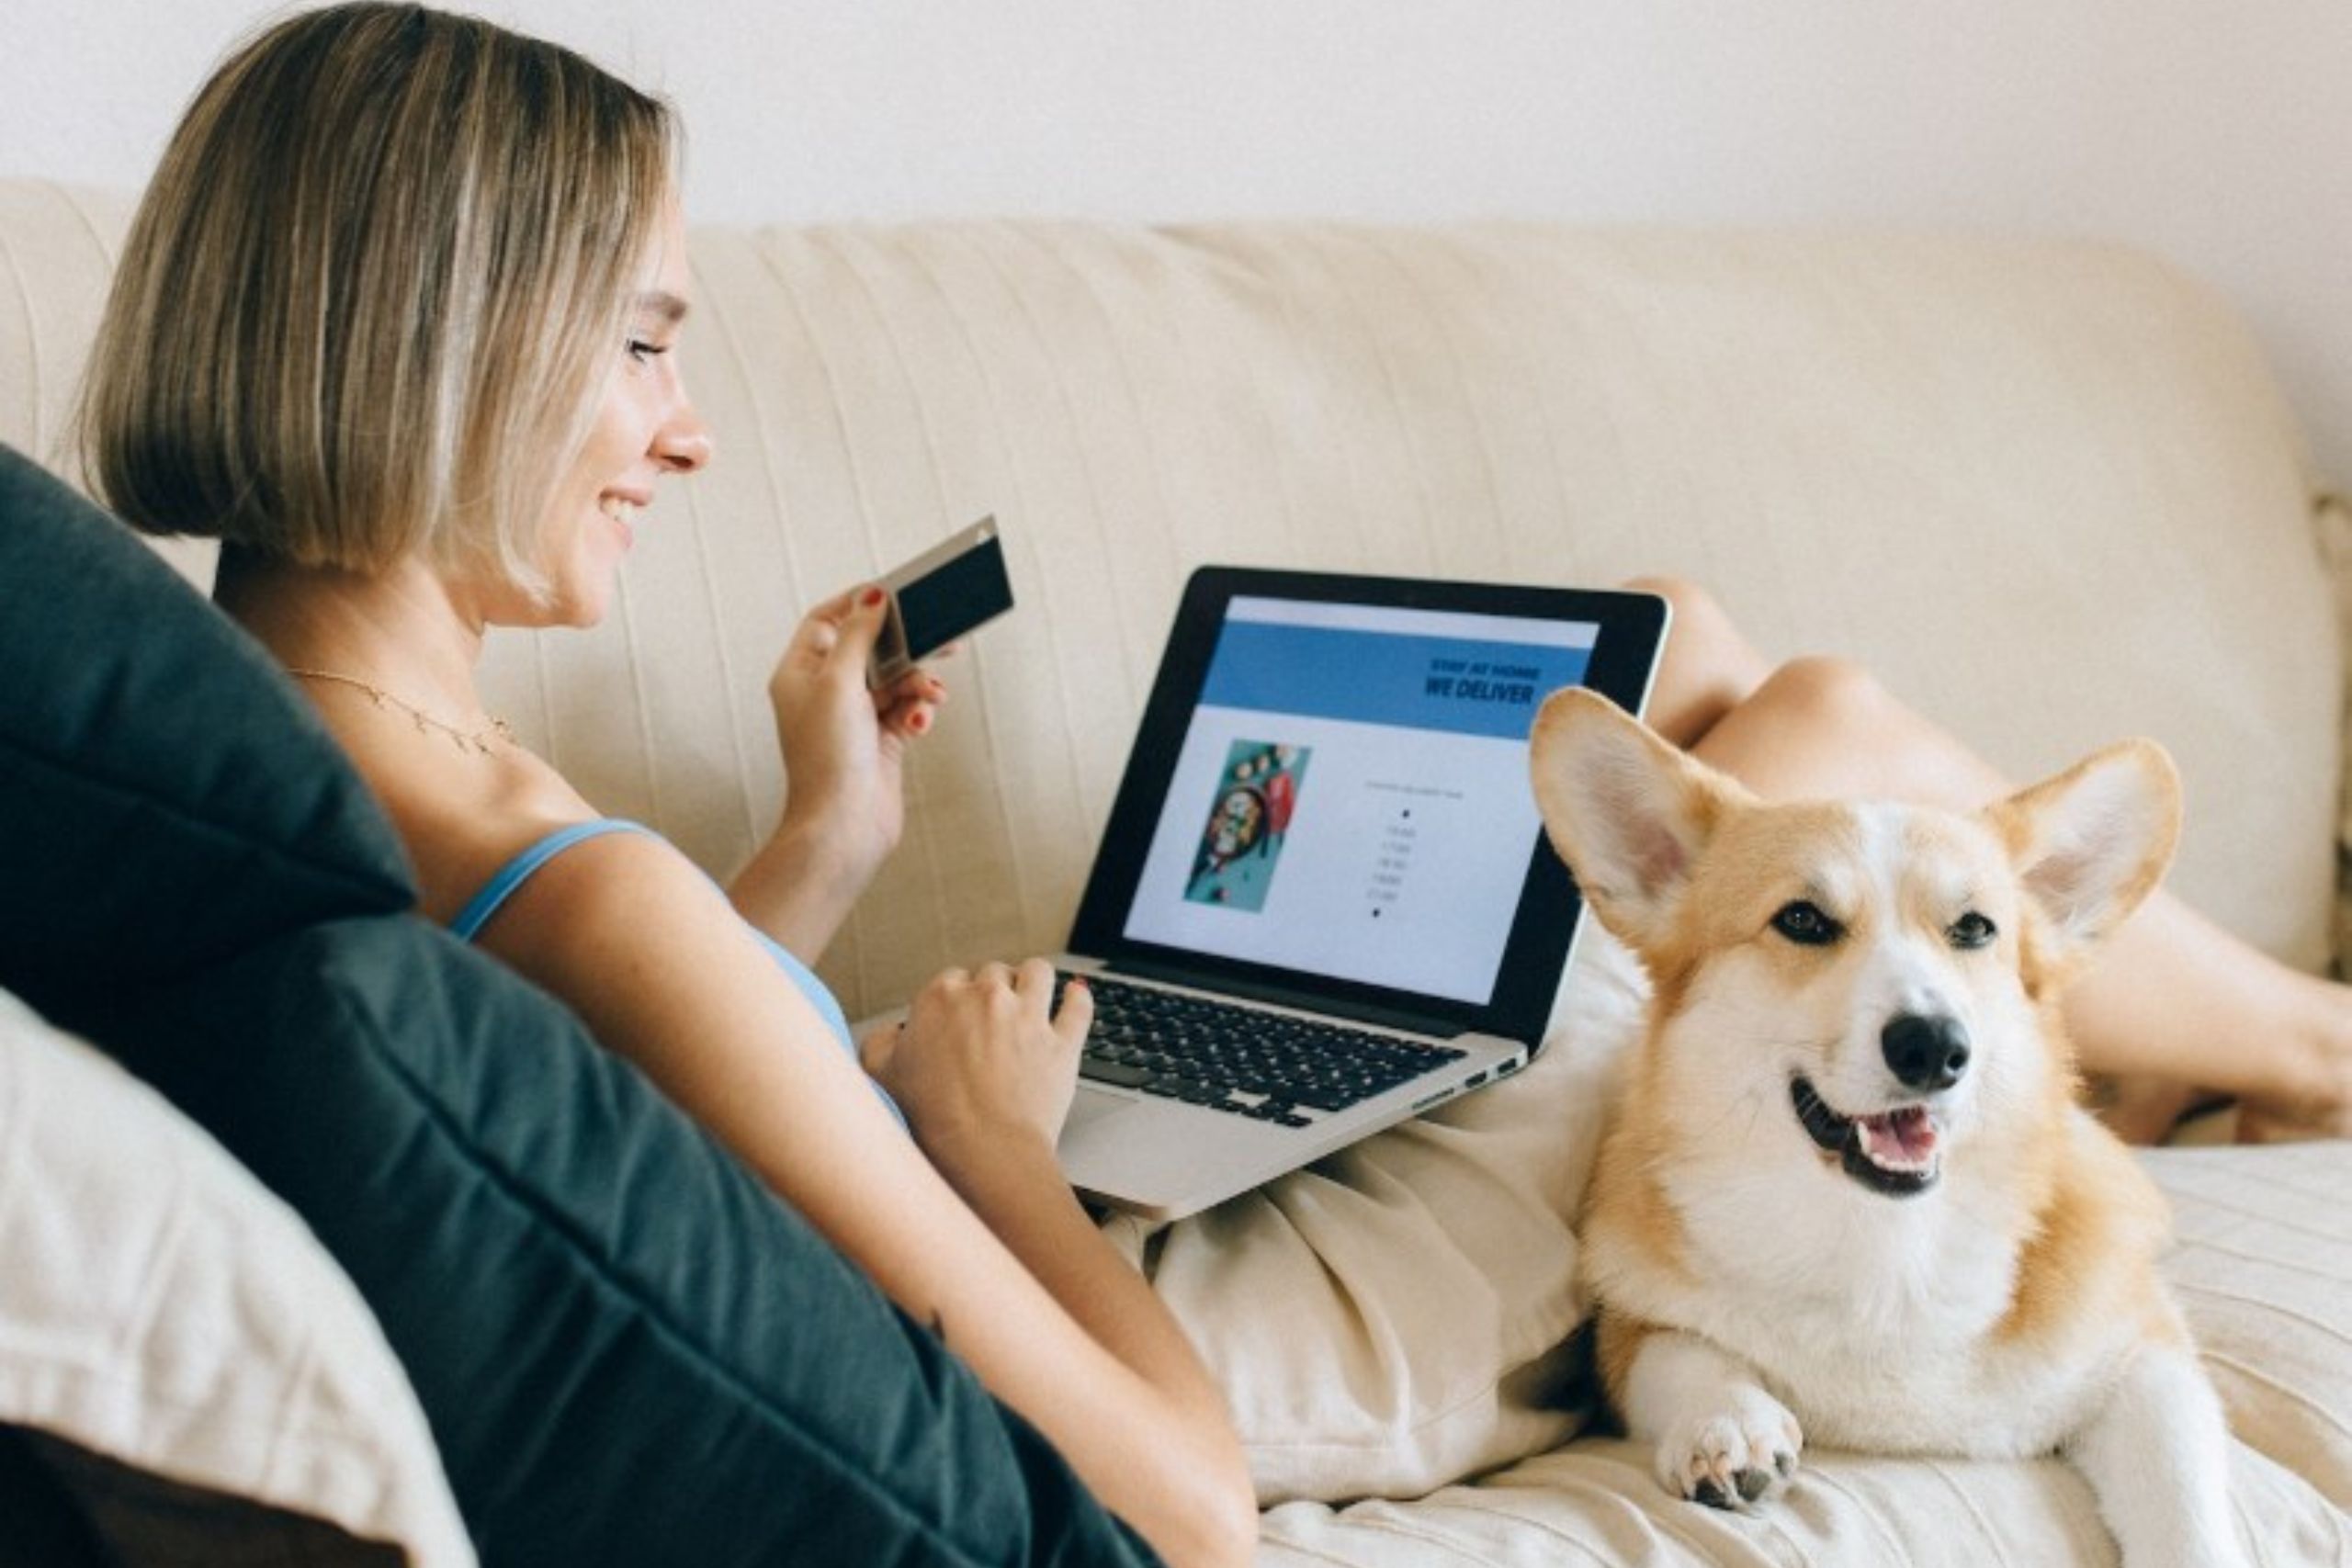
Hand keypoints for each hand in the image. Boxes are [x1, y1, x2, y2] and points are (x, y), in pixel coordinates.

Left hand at [766, 585, 947, 893]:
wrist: (843, 826)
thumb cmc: (828, 758)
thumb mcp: (840, 683)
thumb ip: (859, 636)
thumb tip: (872, 598)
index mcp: (800, 673)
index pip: (827, 620)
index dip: (857, 603)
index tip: (892, 593)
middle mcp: (824, 692)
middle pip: (869, 648)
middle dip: (905, 644)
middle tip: (940, 634)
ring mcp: (854, 717)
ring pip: (895, 680)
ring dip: (918, 682)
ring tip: (932, 694)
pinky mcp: (880, 740)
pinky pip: (907, 709)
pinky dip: (918, 711)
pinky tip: (920, 724)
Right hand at [861, 961, 1093, 1164]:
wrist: (982, 1149)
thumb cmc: (931, 1116)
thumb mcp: (880, 1075)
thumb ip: (879, 1042)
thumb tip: (891, 1032)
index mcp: (940, 998)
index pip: (952, 979)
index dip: (956, 999)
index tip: (959, 1017)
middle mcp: (987, 996)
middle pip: (994, 973)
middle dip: (993, 990)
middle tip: (991, 1017)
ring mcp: (1029, 1016)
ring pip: (1038, 972)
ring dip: (1034, 980)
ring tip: (1032, 995)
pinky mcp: (1062, 1041)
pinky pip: (1079, 1005)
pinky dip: (1078, 998)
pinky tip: (1074, 996)